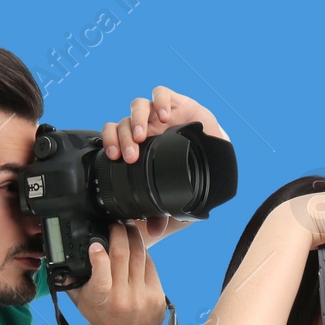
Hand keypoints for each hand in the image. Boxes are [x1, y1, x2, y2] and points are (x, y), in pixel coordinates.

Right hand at [71, 221, 165, 324]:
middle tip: (114, 223)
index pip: (101, 274)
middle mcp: (123, 297)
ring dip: (133, 236)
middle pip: (123, 253)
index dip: (98, 255)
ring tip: (126, 228)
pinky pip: (150, 264)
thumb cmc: (103, 321)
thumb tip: (60, 259)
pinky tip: (137, 247)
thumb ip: (71, 281)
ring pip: (139, 254)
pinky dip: (143, 253)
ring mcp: (142, 295)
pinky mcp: (157, 294)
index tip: (94, 244)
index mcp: (102, 300)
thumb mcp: (81, 304)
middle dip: (118, 232)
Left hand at [101, 86, 228, 242]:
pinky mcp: (176, 102)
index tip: (115, 158)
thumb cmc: (188, 170)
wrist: (214, 152)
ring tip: (144, 136)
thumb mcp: (172, 194)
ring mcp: (158, 114)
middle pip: (123, 123)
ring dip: (137, 120)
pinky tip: (164, 115)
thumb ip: (160, 213)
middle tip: (131, 154)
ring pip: (137, 106)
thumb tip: (151, 231)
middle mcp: (145, 127)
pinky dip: (159, 101)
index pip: (113, 137)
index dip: (110, 143)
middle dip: (123, 137)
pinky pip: (161, 94)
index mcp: (137, 146)